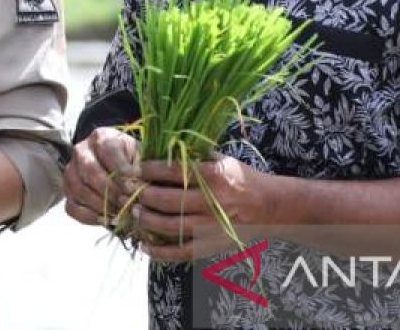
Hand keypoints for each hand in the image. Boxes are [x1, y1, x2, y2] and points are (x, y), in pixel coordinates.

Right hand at [63, 127, 139, 226]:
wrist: (120, 167)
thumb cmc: (133, 161)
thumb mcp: (141, 157)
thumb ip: (142, 169)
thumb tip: (140, 187)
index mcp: (101, 136)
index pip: (107, 151)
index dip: (121, 172)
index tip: (135, 188)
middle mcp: (81, 150)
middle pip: (90, 171)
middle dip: (110, 191)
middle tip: (127, 204)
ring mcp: (71, 171)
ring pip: (79, 189)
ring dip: (101, 205)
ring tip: (119, 213)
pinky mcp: (67, 191)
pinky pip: (72, 207)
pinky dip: (89, 216)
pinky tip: (106, 219)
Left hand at [133, 154, 272, 261]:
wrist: (271, 207)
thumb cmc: (244, 179)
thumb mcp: (223, 160)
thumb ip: (195, 156)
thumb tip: (162, 147)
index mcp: (214, 176)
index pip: (173, 171)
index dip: (150, 170)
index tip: (136, 168)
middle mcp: (212, 202)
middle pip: (167, 199)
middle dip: (143, 195)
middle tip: (128, 191)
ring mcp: (212, 227)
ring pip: (170, 226)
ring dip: (147, 220)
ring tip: (134, 213)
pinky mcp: (212, 246)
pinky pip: (181, 252)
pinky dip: (160, 252)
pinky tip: (145, 246)